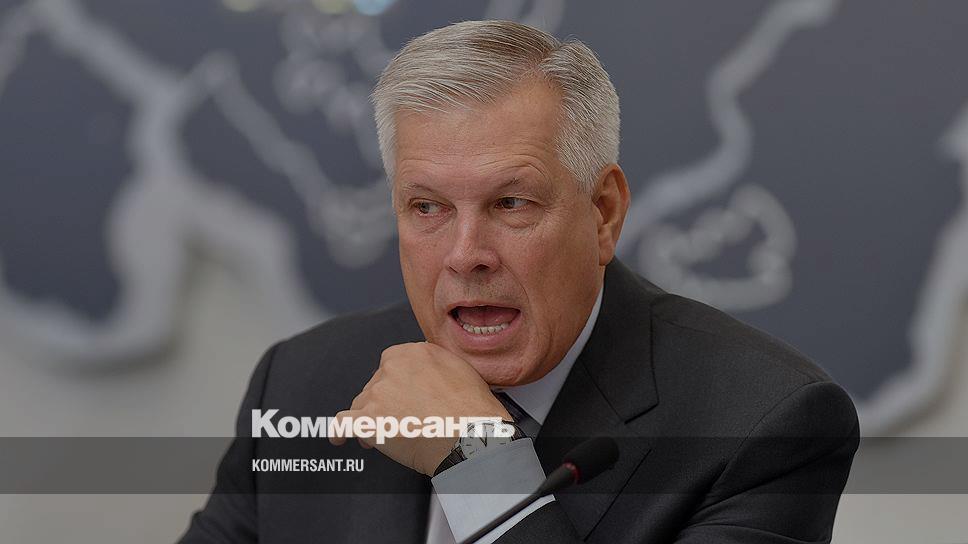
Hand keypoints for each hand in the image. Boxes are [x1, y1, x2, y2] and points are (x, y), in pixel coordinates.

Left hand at [329, 342, 511, 475]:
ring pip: (361, 404)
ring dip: (369, 418)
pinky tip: (340, 438)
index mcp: (414, 352)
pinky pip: (342, 423)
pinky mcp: (368, 420)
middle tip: (398, 420)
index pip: (392, 364)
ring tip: (384, 436)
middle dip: (383, 403)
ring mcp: (378, 394)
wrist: (470, 437)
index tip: (400, 395)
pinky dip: (340, 432)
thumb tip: (429, 370)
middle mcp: (393, 368)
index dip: (395, 383)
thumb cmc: (472, 411)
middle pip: (376, 384)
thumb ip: (436, 364)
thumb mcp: (461, 369)